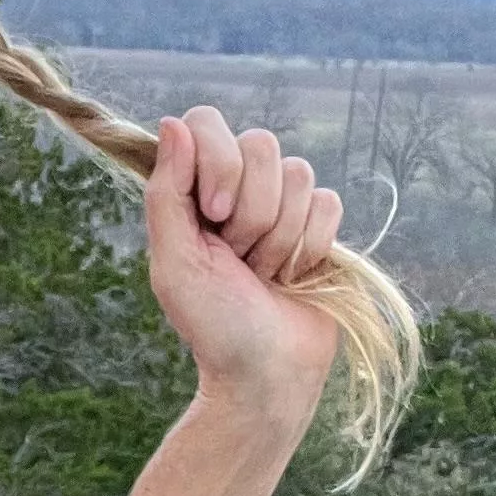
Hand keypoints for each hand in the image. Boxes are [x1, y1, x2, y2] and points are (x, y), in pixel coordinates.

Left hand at [144, 109, 345, 426]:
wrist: (267, 374)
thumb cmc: (214, 325)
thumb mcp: (174, 263)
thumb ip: (167, 192)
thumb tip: (172, 122)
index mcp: (192, 190)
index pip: (207, 121)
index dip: (218, 162)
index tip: (214, 213)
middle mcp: (236, 188)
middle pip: (261, 144)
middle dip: (252, 211)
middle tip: (239, 259)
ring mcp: (281, 204)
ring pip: (299, 173)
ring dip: (280, 236)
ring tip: (265, 274)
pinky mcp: (319, 226)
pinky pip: (328, 201)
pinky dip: (311, 245)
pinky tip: (294, 276)